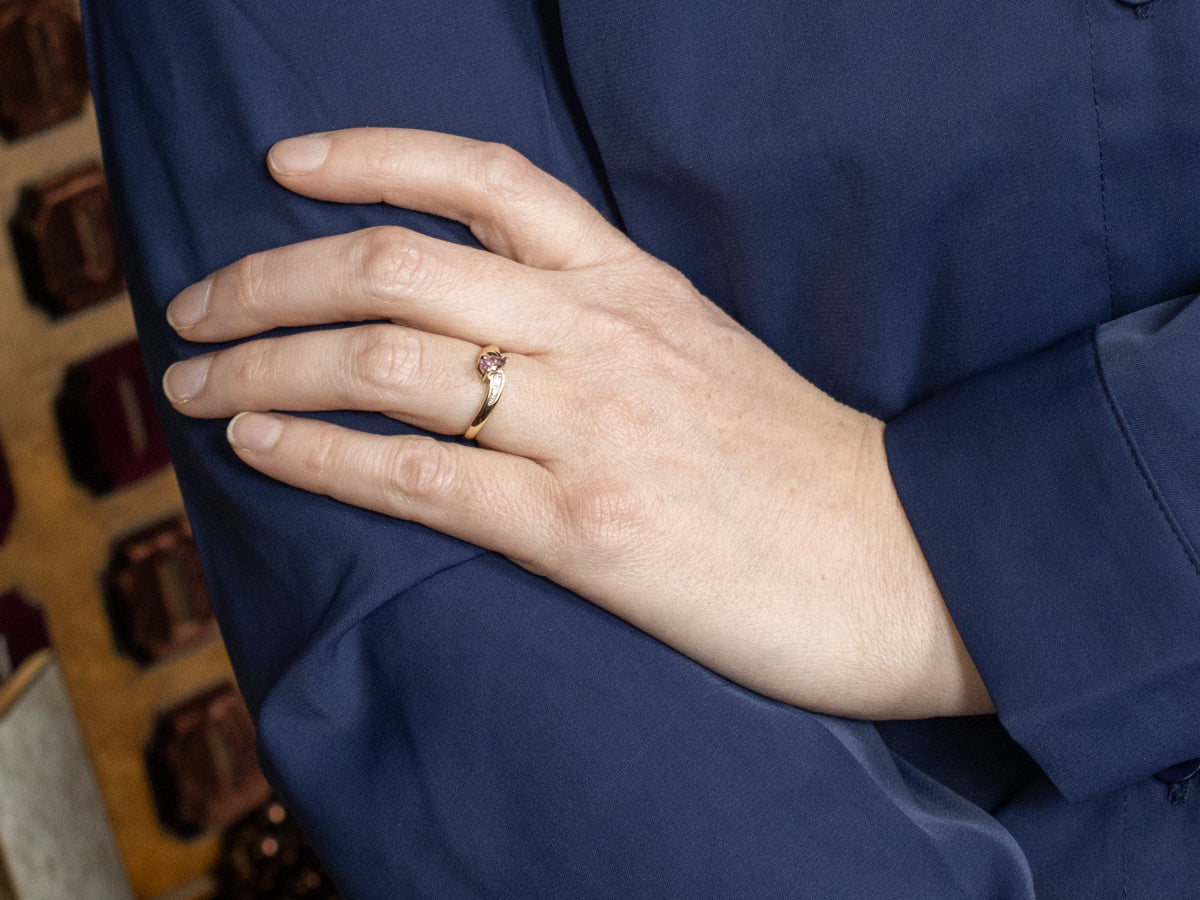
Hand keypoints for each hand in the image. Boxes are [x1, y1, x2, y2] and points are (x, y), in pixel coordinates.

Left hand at [162, 128, 989, 718]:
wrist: (907, 563)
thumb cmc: (804, 470)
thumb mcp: (704, 358)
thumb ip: (606, 330)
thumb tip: (500, 336)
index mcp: (634, 285)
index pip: (485, 177)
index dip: (370, 156)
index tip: (285, 166)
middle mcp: (603, 334)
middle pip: (398, 262)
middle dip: (268, 276)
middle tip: (193, 308)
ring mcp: (592, 428)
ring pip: (386, 360)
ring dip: (265, 368)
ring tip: (194, 388)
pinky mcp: (586, 531)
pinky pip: (418, 477)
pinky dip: (318, 457)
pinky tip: (257, 452)